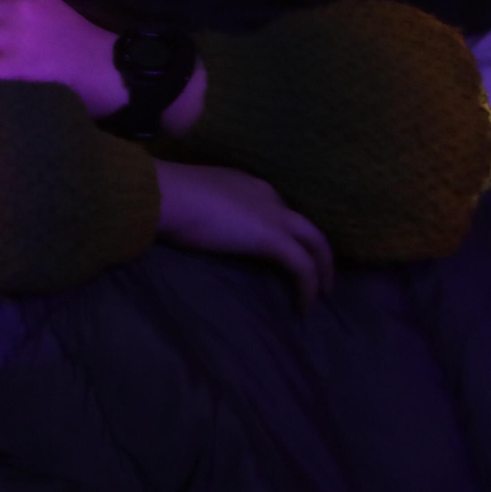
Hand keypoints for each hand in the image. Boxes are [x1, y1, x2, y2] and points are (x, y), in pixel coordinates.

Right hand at [153, 162, 334, 308]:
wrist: (168, 195)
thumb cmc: (169, 197)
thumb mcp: (195, 200)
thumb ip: (208, 211)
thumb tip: (203, 227)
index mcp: (248, 183)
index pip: (278, 206)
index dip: (287, 228)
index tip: (286, 247)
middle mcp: (267, 195)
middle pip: (306, 223)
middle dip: (317, 249)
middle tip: (320, 274)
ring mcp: (273, 215)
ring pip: (315, 242)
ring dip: (322, 269)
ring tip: (321, 294)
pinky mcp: (273, 238)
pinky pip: (302, 266)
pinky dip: (308, 287)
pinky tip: (303, 308)